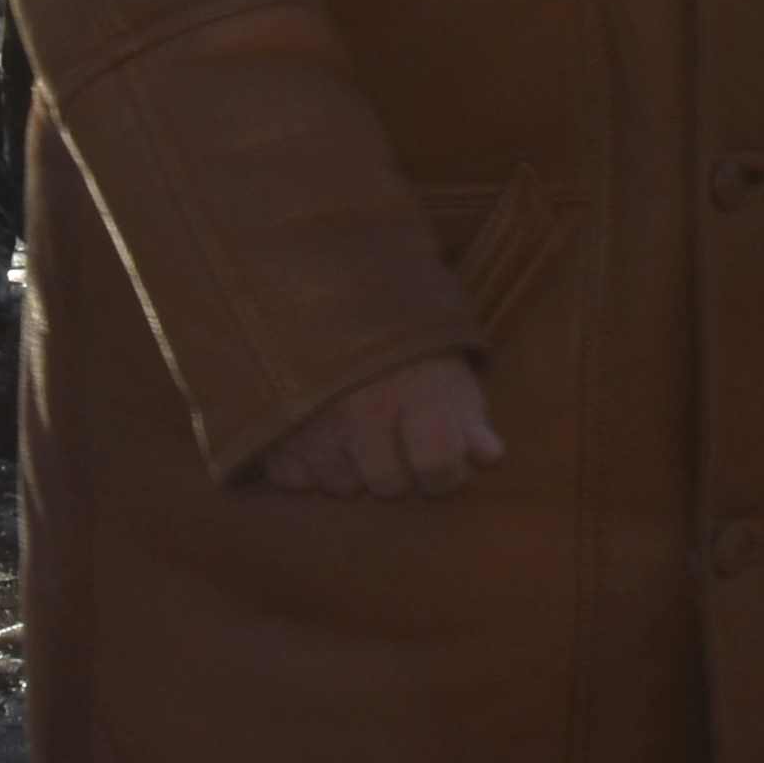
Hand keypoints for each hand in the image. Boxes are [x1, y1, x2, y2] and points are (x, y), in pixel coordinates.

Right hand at [258, 352, 502, 497]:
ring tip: (351, 428)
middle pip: (388, 485)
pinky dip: (304, 462)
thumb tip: (490, 456)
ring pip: (339, 486)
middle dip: (396, 470)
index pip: (439, 467)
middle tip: (391, 437)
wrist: (317, 276)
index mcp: (417, 392)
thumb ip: (468, 413)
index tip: (438, 456)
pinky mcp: (273, 429)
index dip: (445, 471)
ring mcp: (314, 424)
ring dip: (348, 466)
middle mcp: (365, 413)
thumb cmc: (396, 332)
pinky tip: (315, 430)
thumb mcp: (444, 361)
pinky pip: (294, 477)